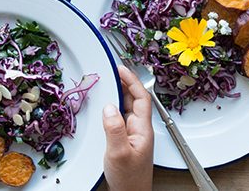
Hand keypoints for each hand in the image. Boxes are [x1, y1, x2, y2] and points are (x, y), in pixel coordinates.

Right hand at [102, 65, 153, 190]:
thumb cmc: (129, 180)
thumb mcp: (118, 153)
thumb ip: (114, 129)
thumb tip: (109, 107)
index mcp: (143, 129)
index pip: (142, 97)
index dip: (132, 80)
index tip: (120, 69)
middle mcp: (139, 129)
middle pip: (135, 99)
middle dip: (125, 83)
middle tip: (112, 72)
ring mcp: (133, 135)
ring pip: (128, 107)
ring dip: (119, 94)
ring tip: (108, 84)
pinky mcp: (125, 141)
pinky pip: (120, 117)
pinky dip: (114, 107)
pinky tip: (105, 107)